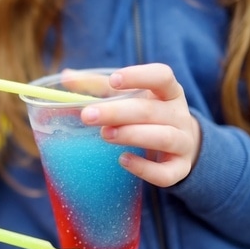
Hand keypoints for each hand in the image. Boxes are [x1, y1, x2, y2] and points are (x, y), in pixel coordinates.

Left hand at [80, 63, 200, 186]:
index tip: (114, 80)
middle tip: (88, 116)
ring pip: (163, 137)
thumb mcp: (129, 96)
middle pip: (151, 110)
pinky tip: (123, 160)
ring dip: (132, 135)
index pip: (162, 76)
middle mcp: (179, 114)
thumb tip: (65, 76)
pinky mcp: (180, 168)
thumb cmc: (147, 114)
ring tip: (104, 135)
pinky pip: (166, 172)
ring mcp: (183, 142)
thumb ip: (98, 85)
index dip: (139, 76)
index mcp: (168, 91)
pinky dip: (145, 168)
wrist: (181, 144)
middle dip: (118, 112)